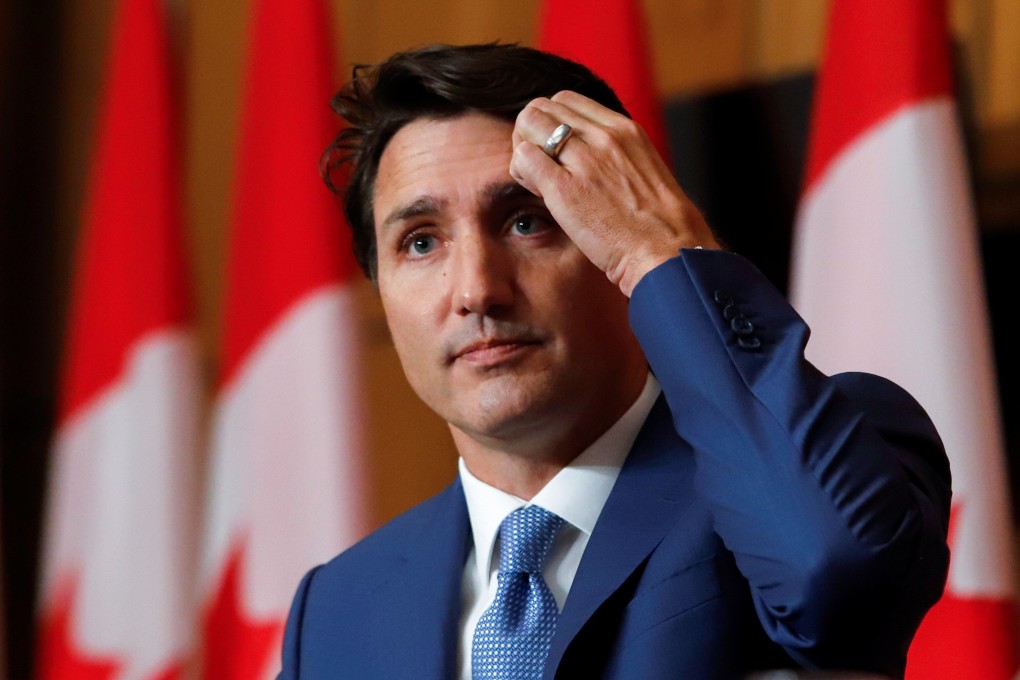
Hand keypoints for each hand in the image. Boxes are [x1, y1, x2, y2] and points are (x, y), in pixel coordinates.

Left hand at [509, 90, 718, 296]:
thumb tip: (589, 157)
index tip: (556, 150)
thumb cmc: (658, 224)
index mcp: (624, 129)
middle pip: (543, 107)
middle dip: (532, 132)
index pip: (566, 99)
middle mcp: (604, 137)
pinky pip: (524, 157)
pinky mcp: (565, 189)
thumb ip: (615, 155)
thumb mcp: (643, 170)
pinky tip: (535, 190)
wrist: (667, 252)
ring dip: (524, 148)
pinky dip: (521, 170)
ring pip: (529, 124)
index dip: (552, 122)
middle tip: (540, 164)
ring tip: (536, 178)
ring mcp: (584, 161)